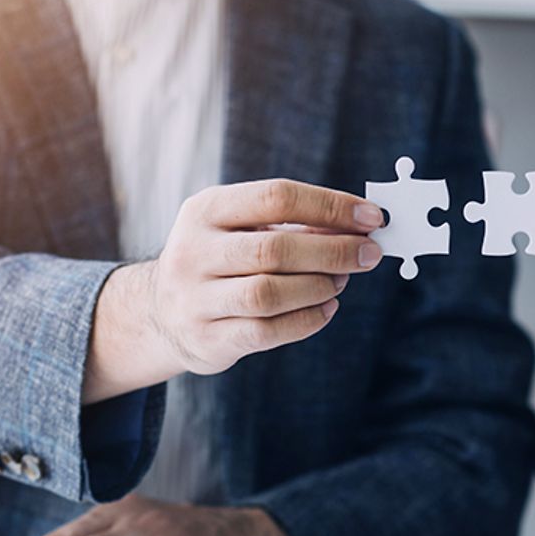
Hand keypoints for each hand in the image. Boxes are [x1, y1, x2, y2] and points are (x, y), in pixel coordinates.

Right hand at [85, 180, 385, 403]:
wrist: (162, 313)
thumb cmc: (220, 260)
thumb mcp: (241, 228)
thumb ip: (292, 225)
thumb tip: (359, 227)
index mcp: (205, 210)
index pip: (276, 197)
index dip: (330, 206)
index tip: (372, 217)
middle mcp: (193, 251)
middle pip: (274, 249)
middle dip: (333, 251)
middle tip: (369, 254)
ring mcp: (195, 298)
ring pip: (270, 293)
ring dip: (319, 286)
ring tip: (342, 280)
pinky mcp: (208, 338)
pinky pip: (268, 331)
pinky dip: (307, 320)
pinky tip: (327, 308)